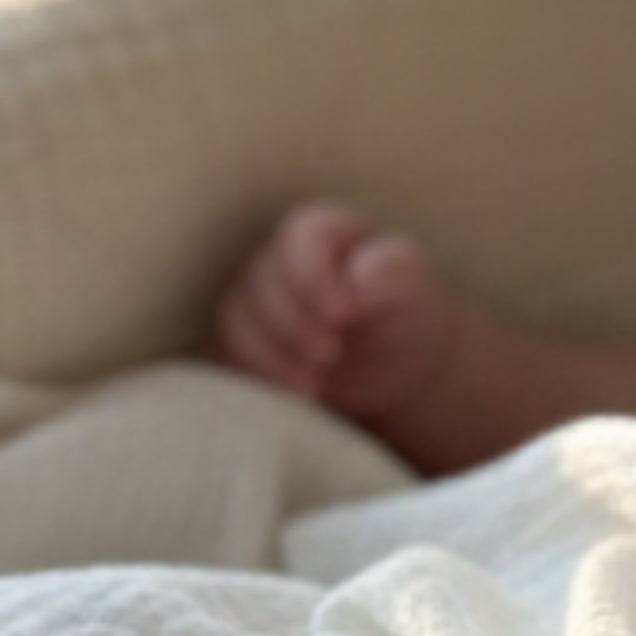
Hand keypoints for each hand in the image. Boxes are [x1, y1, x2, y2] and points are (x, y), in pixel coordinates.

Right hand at [211, 202, 468, 427]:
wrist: (391, 369)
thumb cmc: (405, 317)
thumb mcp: (415, 291)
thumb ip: (394, 272)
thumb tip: (361, 274)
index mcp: (319, 234)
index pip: (298, 240)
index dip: (314, 277)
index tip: (343, 314)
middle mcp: (273, 262)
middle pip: (256, 284)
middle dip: (292, 325)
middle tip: (329, 356)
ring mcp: (247, 304)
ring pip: (231, 324)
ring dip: (269, 359)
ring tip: (314, 388)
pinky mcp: (234, 346)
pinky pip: (220, 360)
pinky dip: (253, 382)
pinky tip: (290, 400)